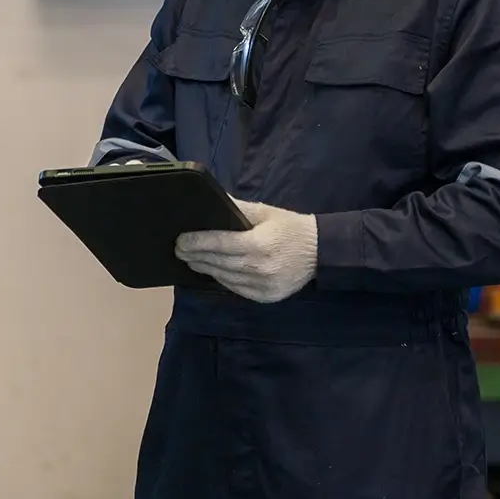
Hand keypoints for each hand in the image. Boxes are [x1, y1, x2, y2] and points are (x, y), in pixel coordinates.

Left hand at [175, 198, 317, 302]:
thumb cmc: (290, 228)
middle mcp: (259, 268)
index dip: (197, 242)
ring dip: (205, 268)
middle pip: (218, 262)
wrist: (320, 252)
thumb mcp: (265, 212)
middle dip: (195, 256)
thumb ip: (237, 207)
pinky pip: (236, 289)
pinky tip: (212, 271)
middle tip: (178, 249)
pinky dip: (222, 280)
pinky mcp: (266, 297)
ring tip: (190, 260)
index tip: (180, 240)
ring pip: (224, 278)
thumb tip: (212, 201)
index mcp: (258, 244)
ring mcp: (262, 286)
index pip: (219, 244)